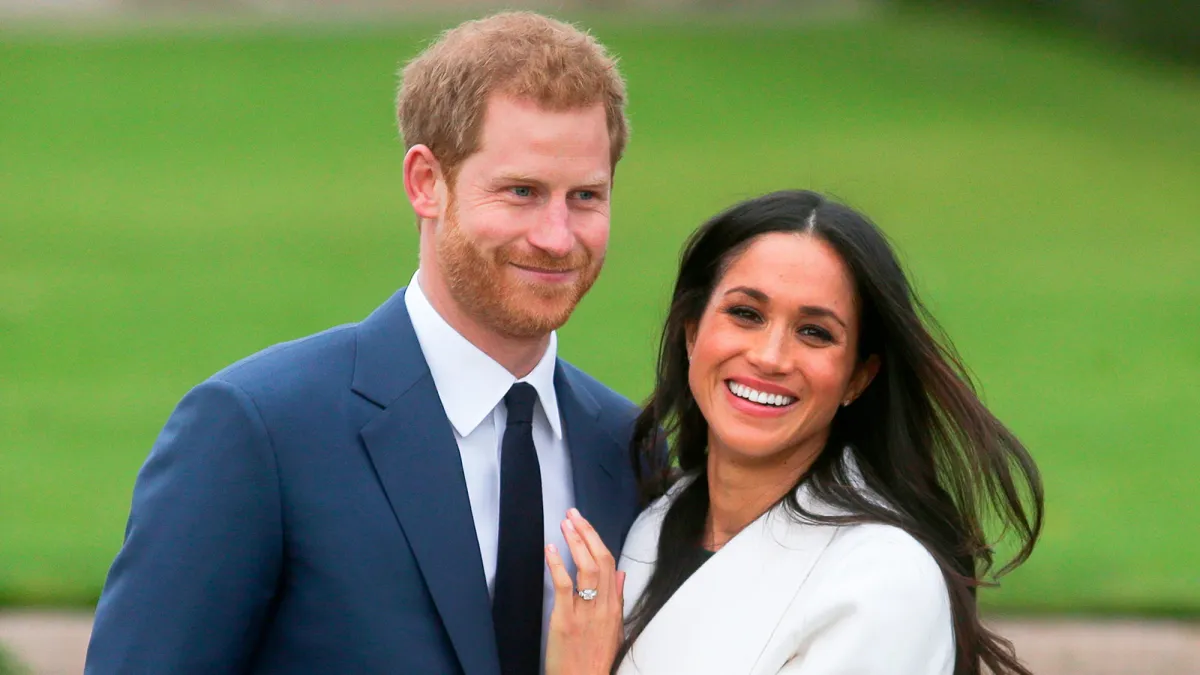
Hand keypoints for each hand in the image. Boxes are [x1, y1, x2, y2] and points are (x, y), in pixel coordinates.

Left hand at [544, 508, 625, 674]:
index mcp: (614, 608)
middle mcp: (603, 607)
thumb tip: (622, 575)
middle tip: (574, 515)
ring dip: (575, 542)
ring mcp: (585, 613)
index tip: (586, 524)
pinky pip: (564, 586)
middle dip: (587, 534)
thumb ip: (618, 599)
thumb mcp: (614, 629)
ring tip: (565, 524)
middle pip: (601, 561)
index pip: (611, 564)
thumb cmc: (595, 660)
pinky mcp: (566, 620)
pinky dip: (557, 564)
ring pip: (587, 569)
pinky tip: (550, 549)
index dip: (598, 540)